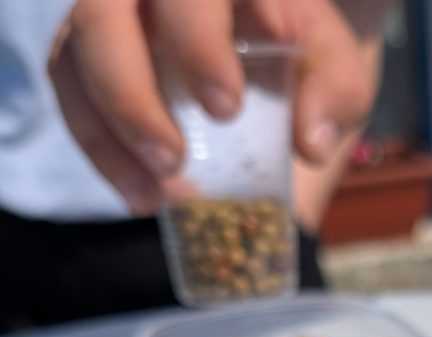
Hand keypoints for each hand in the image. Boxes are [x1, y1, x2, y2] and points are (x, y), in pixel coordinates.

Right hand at [49, 0, 386, 213]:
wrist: (278, 71)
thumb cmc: (303, 60)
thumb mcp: (334, 69)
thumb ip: (336, 88)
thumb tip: (312, 139)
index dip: (205, 28)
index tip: (261, 61)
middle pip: (109, 6)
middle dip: (141, 81)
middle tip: (190, 145)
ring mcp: (112, 13)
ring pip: (82, 45)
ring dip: (117, 119)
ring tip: (165, 185)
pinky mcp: (86, 57)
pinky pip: (71, 92)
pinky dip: (103, 151)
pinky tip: (143, 198)